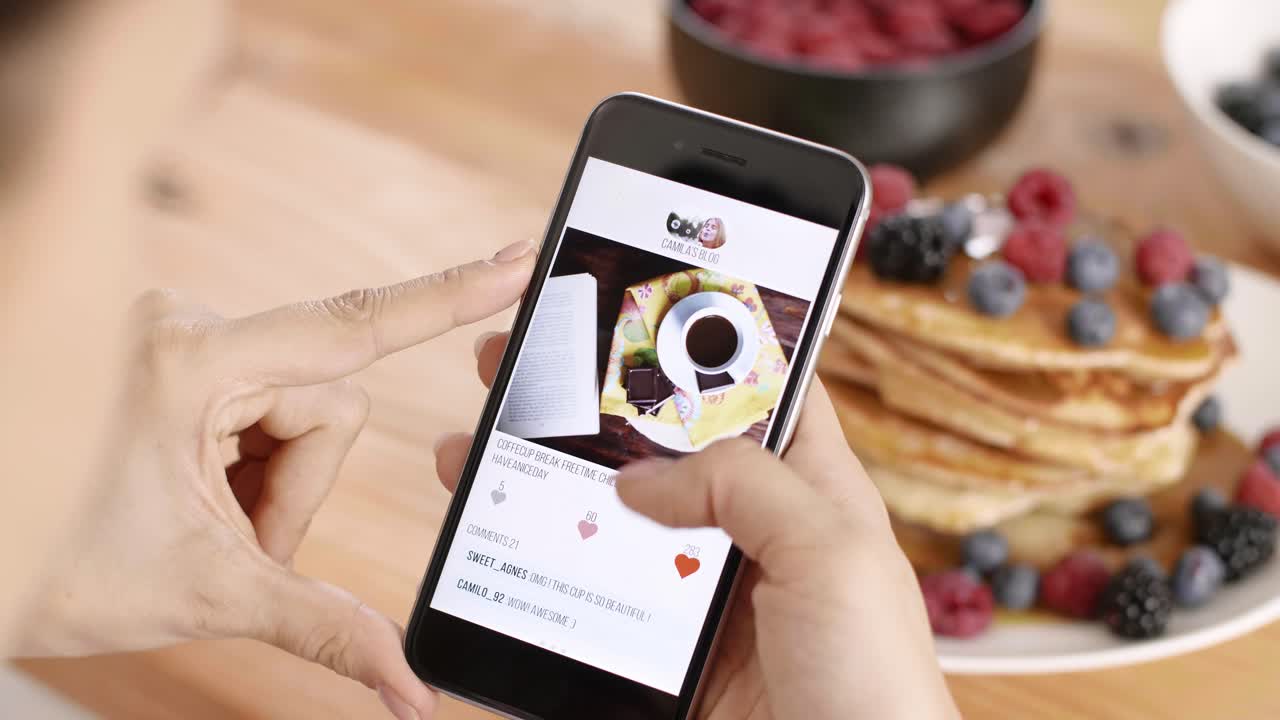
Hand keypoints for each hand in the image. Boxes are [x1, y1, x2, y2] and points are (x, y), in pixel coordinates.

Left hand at [16, 239, 536, 719]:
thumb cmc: (48, 562)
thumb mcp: (203, 593)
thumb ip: (324, 628)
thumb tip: (412, 689)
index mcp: (192, 361)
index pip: (354, 328)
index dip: (447, 297)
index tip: (517, 264)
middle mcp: (188, 327)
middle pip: (325, 404)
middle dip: (294, 491)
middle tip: (234, 544)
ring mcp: (180, 339)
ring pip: (297, 411)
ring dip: (270, 485)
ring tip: (205, 525)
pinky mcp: (177, 357)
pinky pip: (260, 408)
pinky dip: (248, 468)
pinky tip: (199, 499)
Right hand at [436, 336, 958, 719]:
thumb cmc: (877, 681)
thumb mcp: (831, 553)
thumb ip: (743, 487)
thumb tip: (639, 479)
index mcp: (806, 487)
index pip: (752, 386)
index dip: (698, 339)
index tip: (629, 300)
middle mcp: (750, 530)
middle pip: (658, 447)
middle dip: (588, 403)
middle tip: (519, 362)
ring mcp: (701, 593)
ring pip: (612, 519)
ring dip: (546, 483)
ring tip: (476, 447)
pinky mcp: (664, 654)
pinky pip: (594, 596)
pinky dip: (544, 569)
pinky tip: (499, 546)